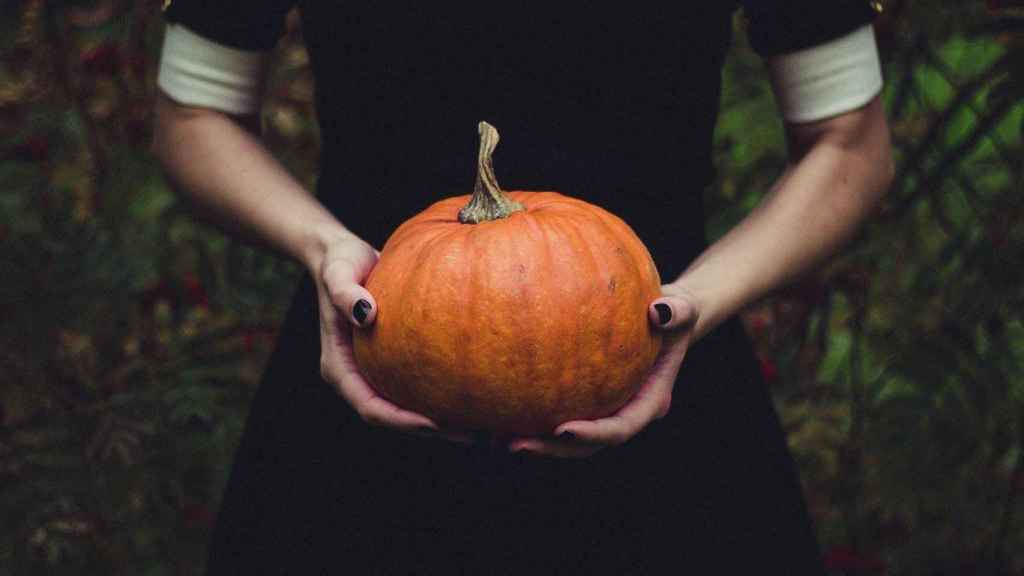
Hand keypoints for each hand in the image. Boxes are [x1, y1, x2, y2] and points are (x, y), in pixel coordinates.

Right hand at [314, 235, 471, 443]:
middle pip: (392, 417)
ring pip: (406, 406)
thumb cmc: (339, 263)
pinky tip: (473, 390)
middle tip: (470, 434)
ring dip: (439, 419)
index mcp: (339, 368)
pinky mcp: (392, 361)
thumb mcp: (338, 273)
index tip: (433, 423)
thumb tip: (366, 314)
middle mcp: (357, 376)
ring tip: (479, 423)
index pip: (370, 408)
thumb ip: (345, 293)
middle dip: (428, 429)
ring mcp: (374, 371)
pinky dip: (440, 393)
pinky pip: (417, 384)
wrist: (343, 256)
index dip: (400, 421)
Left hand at [507, 284, 698, 457]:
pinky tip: (493, 410)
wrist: (661, 318)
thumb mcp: (683, 307)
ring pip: (566, 439)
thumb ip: (678, 311)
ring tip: (494, 438)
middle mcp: (622, 413)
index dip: (593, 435)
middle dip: (551, 450)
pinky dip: (527, 416)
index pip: (620, 428)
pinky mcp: (581, 400)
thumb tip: (659, 312)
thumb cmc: (671, 311)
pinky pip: (553, 412)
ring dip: (533, 442)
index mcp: (648, 402)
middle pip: (587, 447)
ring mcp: (601, 410)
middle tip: (515, 445)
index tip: (563, 430)